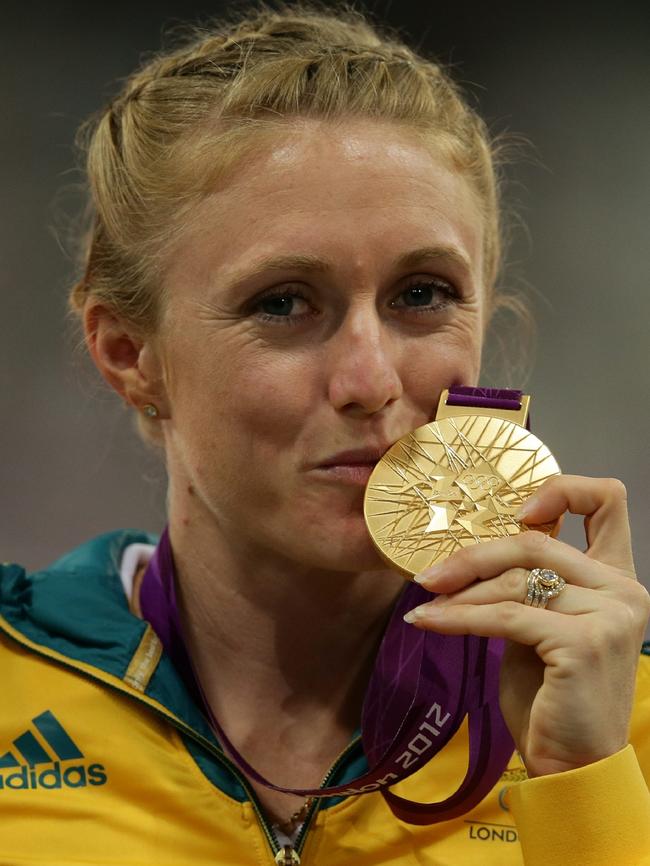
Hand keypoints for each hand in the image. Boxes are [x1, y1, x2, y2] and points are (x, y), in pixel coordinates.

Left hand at [404, 475, 649, 777]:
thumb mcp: (540, 627)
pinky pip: (504, 616)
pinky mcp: (583, 643)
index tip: (514, 514)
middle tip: (429, 576)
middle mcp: (623, 589)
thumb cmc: (551, 696)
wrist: (572, 765)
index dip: (560, 490)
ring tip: (425, 605)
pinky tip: (427, 622)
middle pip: (535, 542)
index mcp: (616, 578)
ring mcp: (609, 615)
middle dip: (473, 556)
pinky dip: (458, 617)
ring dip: (459, 593)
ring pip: (515, 580)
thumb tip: (469, 553)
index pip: (607, 500)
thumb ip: (528, 585)